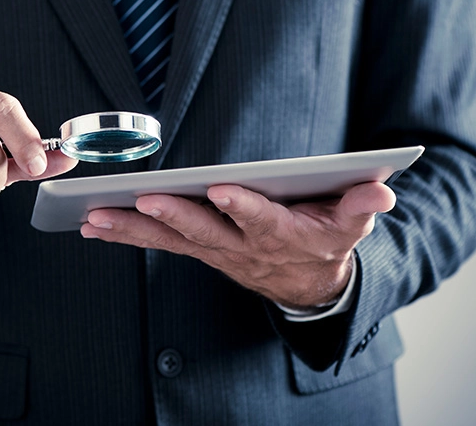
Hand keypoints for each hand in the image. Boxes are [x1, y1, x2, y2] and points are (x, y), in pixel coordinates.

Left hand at [80, 182, 395, 308]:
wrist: (309, 285)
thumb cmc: (326, 239)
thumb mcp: (352, 224)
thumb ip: (363, 205)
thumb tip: (383, 191)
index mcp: (283, 233)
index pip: (262, 220)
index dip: (243, 207)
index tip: (221, 189)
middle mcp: (244, 247)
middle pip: (207, 232)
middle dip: (176, 216)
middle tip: (145, 200)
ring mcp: (217, 252)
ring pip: (172, 241)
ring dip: (133, 230)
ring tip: (95, 216)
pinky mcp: (199, 251)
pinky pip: (158, 246)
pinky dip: (126, 236)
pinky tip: (93, 225)